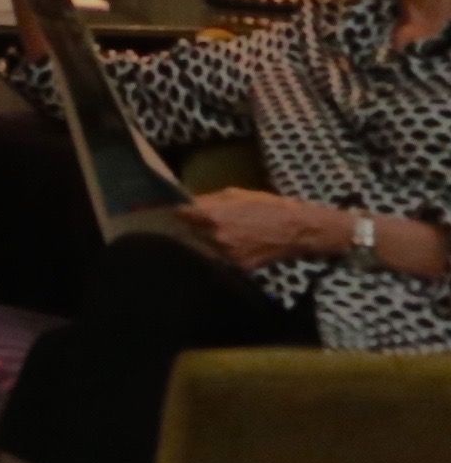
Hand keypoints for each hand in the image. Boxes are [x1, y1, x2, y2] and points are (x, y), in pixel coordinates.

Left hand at [185, 191, 350, 271]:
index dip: (172, 213)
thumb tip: (187, 202)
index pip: (178, 215)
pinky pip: (221, 260)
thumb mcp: (235, 194)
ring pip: (203, 249)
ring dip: (201, 243)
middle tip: (184, 225)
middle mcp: (215, 236)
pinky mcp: (239, 267)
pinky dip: (219, 255)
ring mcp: (227, 254)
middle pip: (187, 234)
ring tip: (208, 236)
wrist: (297, 230)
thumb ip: (208, 200)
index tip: (166, 212)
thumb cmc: (266, 206)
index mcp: (212, 215)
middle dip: (186, 229)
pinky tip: (225, 248)